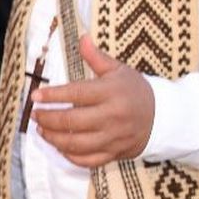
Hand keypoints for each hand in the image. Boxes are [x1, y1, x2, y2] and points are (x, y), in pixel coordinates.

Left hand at [30, 35, 154, 167]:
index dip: (52, 95)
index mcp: (111, 93)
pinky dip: (70, 156)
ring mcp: (113, 137)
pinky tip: (60, 146)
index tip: (35, 96)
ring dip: (53, 138)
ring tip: (42, 130)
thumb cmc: (136, 90)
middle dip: (47, 118)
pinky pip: (88, 160)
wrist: (163, 117)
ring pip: (76, 144)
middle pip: (71, 121)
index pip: (75, 94)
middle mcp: (112, 116)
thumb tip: (82, 38)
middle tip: (35, 114)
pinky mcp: (115, 153)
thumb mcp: (119, 70)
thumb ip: (97, 57)